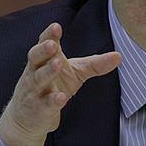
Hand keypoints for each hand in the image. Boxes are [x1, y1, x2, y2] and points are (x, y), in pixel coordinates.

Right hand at [0, 22, 120, 145]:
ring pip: (38, 79)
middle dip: (43, 50)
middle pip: (35, 57)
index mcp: (44, 60)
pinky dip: (53, 100)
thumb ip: (94, 64)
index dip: (49, 35)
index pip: (44, 43)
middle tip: (53, 44)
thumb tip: (119, 56)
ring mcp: (35, 91)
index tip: (56, 26)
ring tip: (58, 63)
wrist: (27, 119)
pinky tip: (61, 97)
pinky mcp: (38, 109)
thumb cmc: (52, 88)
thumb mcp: (75, 74)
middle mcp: (35, 72)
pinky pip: (45, 103)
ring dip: (48, 71)